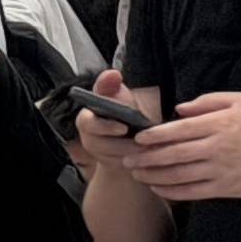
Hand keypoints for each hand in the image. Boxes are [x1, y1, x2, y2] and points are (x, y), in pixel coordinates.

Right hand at [69, 71, 144, 187]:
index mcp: (86, 118)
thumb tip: (112, 73)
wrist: (127, 137)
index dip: (105, 127)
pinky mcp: (110, 168)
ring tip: (154, 149)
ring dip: (135, 154)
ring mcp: (98, 155)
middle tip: (146, 142)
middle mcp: (87, 138)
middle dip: (125, 144)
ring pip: (115, 158)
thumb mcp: (119, 97)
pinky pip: (124, 168)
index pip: (88, 123)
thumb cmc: (124, 112)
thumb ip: (112, 86)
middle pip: (102, 146)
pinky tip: (153, 158)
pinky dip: (139, 163)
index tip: (123, 128)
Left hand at [128, 88, 240, 205]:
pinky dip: (171, 191)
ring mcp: (219, 170)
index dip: (156, 135)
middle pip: (175, 154)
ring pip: (179, 175)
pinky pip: (191, 192)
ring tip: (136, 173)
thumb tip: (177, 110)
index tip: (138, 138)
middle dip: (147, 157)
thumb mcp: (239, 102)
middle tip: (128, 159)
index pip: (181, 130)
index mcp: (220, 125)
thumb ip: (207, 101)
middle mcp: (218, 148)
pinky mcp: (222, 188)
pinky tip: (156, 187)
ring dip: (154, 175)